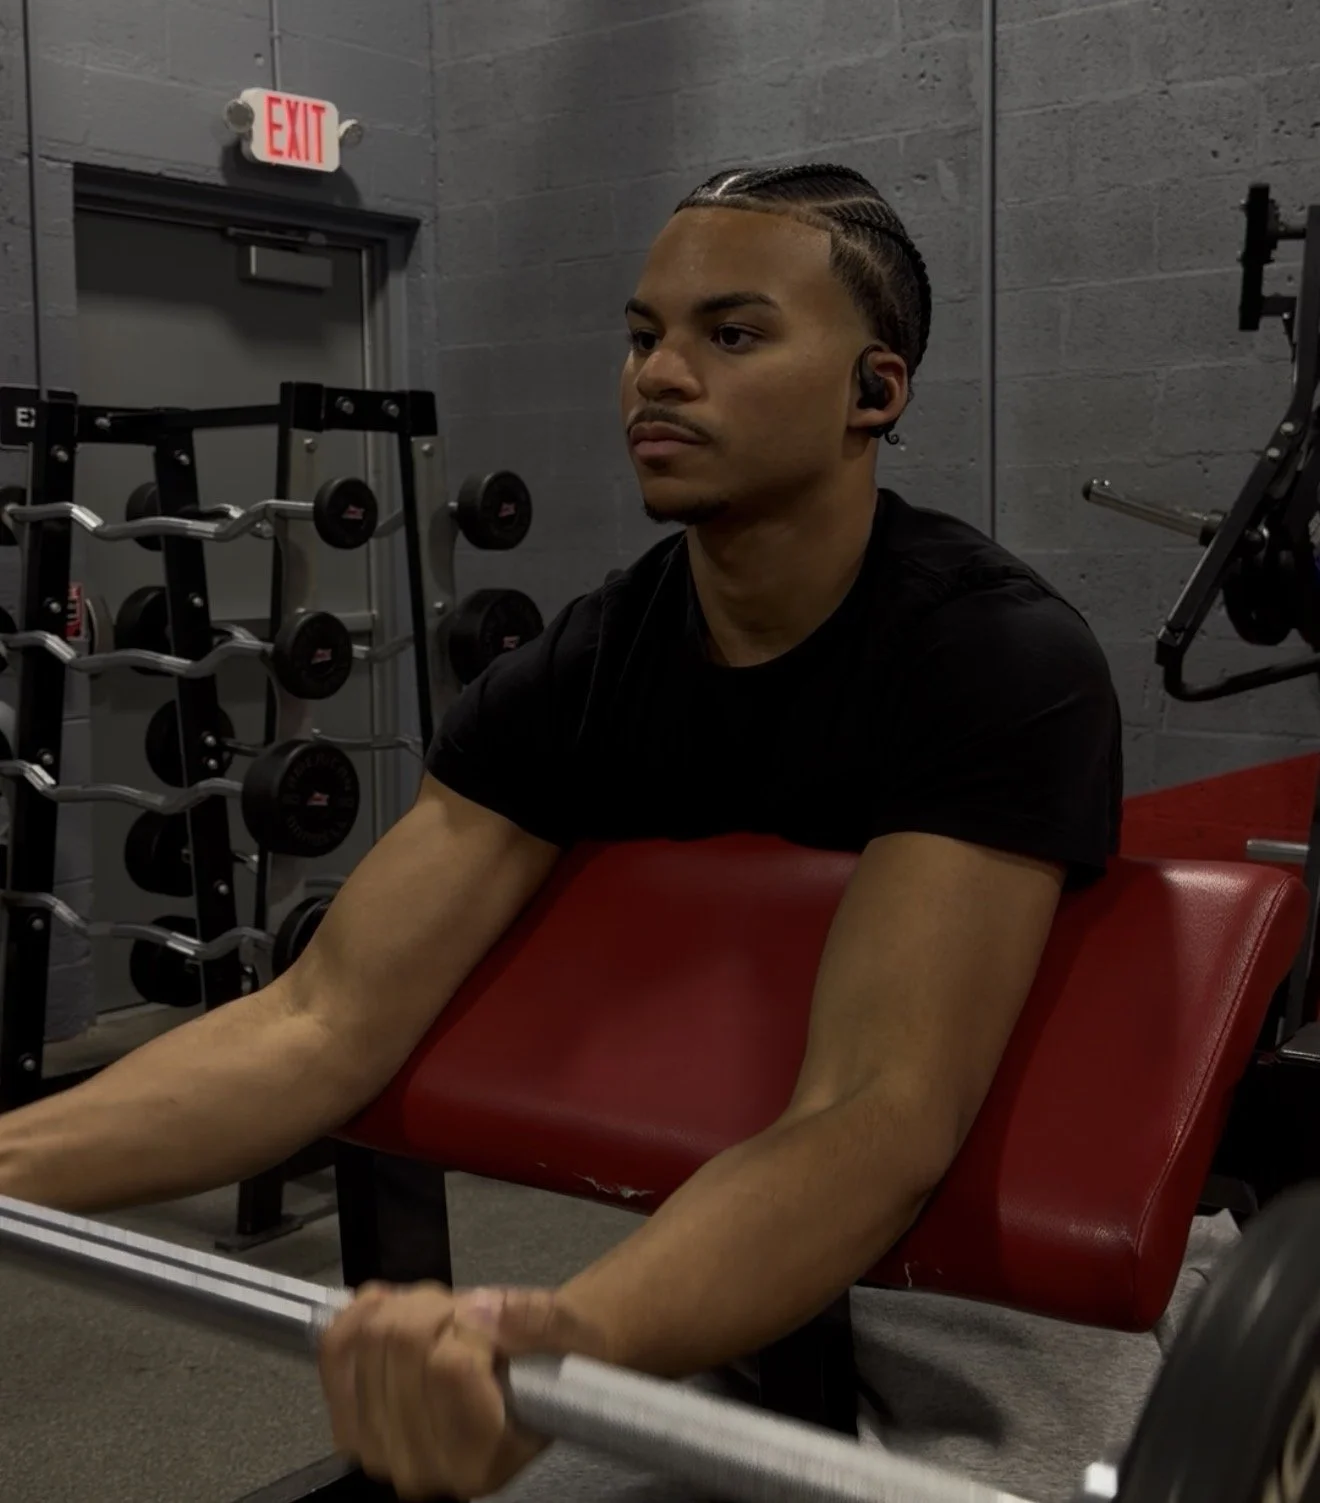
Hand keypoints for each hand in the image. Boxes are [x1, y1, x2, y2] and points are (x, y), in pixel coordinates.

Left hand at [318, 1281, 609, 1500]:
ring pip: (370, 1337)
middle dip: (438, 1307)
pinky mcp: (351, 1421)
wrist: (533, 1382)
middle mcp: (425, 1467)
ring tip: (441, 1319)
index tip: (490, 1319)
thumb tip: (482, 1312)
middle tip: (466, 1313)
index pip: (450, 1367)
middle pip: (403, 1344)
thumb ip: (533, 1321)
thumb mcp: (567, 1333)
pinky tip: (394, 1310)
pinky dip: (362, 1313)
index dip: (471, 1322)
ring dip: (406, 1307)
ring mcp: (379, 1447)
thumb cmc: (552, 1363)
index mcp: (482, 1457)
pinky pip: (336, 1347)